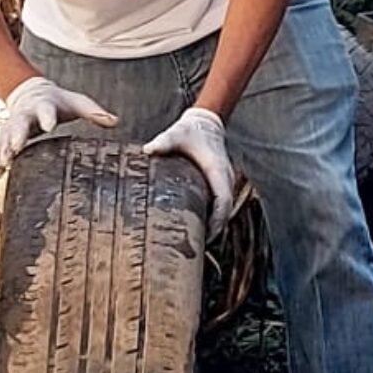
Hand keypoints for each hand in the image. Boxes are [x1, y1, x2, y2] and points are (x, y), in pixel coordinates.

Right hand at [0, 77, 118, 175]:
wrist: (32, 93)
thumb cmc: (60, 102)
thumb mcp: (77, 102)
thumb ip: (94, 112)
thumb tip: (115, 122)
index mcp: (44, 105)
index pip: (46, 110)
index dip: (47, 117)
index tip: (49, 127)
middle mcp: (25, 114)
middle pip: (18, 124)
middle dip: (17, 136)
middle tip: (16, 148)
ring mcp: (13, 125)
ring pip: (5, 137)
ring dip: (4, 150)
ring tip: (4, 165)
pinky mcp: (7, 136)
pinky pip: (0, 147)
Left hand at [143, 108, 236, 240]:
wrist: (206, 122)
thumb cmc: (191, 130)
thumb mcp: (176, 134)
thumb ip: (163, 142)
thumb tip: (147, 150)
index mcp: (217, 170)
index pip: (223, 201)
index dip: (217, 220)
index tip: (207, 236)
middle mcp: (225, 179)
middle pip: (225, 211)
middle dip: (214, 230)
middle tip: (196, 250)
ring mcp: (224, 183)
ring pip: (224, 210)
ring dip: (214, 227)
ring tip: (196, 245)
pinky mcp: (218, 185)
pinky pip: (219, 206)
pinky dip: (213, 219)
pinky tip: (198, 230)